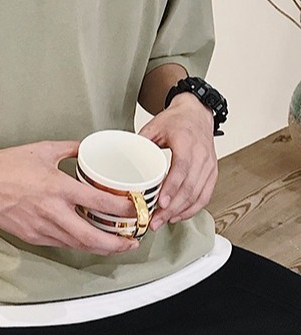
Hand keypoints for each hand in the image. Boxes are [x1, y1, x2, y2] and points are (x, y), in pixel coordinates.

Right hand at [0, 140, 140, 254]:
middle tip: (132, 242)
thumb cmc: (7, 165)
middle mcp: (52, 212)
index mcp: (58, 188)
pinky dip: (77, 244)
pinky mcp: (32, 236)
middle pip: (93, 237)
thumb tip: (87, 148)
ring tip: (115, 244)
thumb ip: (70, 149)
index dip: (123, 210)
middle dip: (117, 244)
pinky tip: (86, 240)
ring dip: (99, 247)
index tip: (136, 209)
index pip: (100, 204)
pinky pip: (61, 244)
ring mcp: (41, 228)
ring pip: (78, 245)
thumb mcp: (44, 150)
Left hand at [138, 92, 217, 230]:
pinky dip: (192, 209)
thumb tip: (123, 159)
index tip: (161, 203)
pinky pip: (205, 196)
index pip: (182, 169)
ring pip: (199, 195)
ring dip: (181, 212)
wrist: (197, 113)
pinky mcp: (212, 173)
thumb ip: (140, 143)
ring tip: (163, 221)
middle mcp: (202, 156)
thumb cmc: (177, 120)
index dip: (172, 188)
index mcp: (187, 142)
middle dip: (172, 208)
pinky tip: (178, 216)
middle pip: (190, 188)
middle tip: (155, 220)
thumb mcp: (154, 126)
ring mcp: (209, 166)